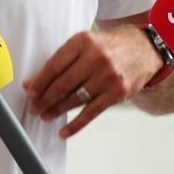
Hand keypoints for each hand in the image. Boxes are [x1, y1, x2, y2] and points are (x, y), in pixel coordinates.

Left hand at [23, 25, 155, 137]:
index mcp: (82, 41)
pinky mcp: (117, 93)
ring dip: (56, 110)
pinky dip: (76, 124)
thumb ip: (59, 62)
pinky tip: (64, 131)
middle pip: (63, 84)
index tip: (29, 93)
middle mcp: (96, 58)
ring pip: (75, 99)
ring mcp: (108, 76)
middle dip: (45, 99)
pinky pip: (91, 112)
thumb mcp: (84, 45)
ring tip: (45, 115)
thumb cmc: (108, 47)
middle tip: (34, 108)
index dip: (39, 83)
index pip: (54, 66)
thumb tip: (31, 83)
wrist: (144, 49)